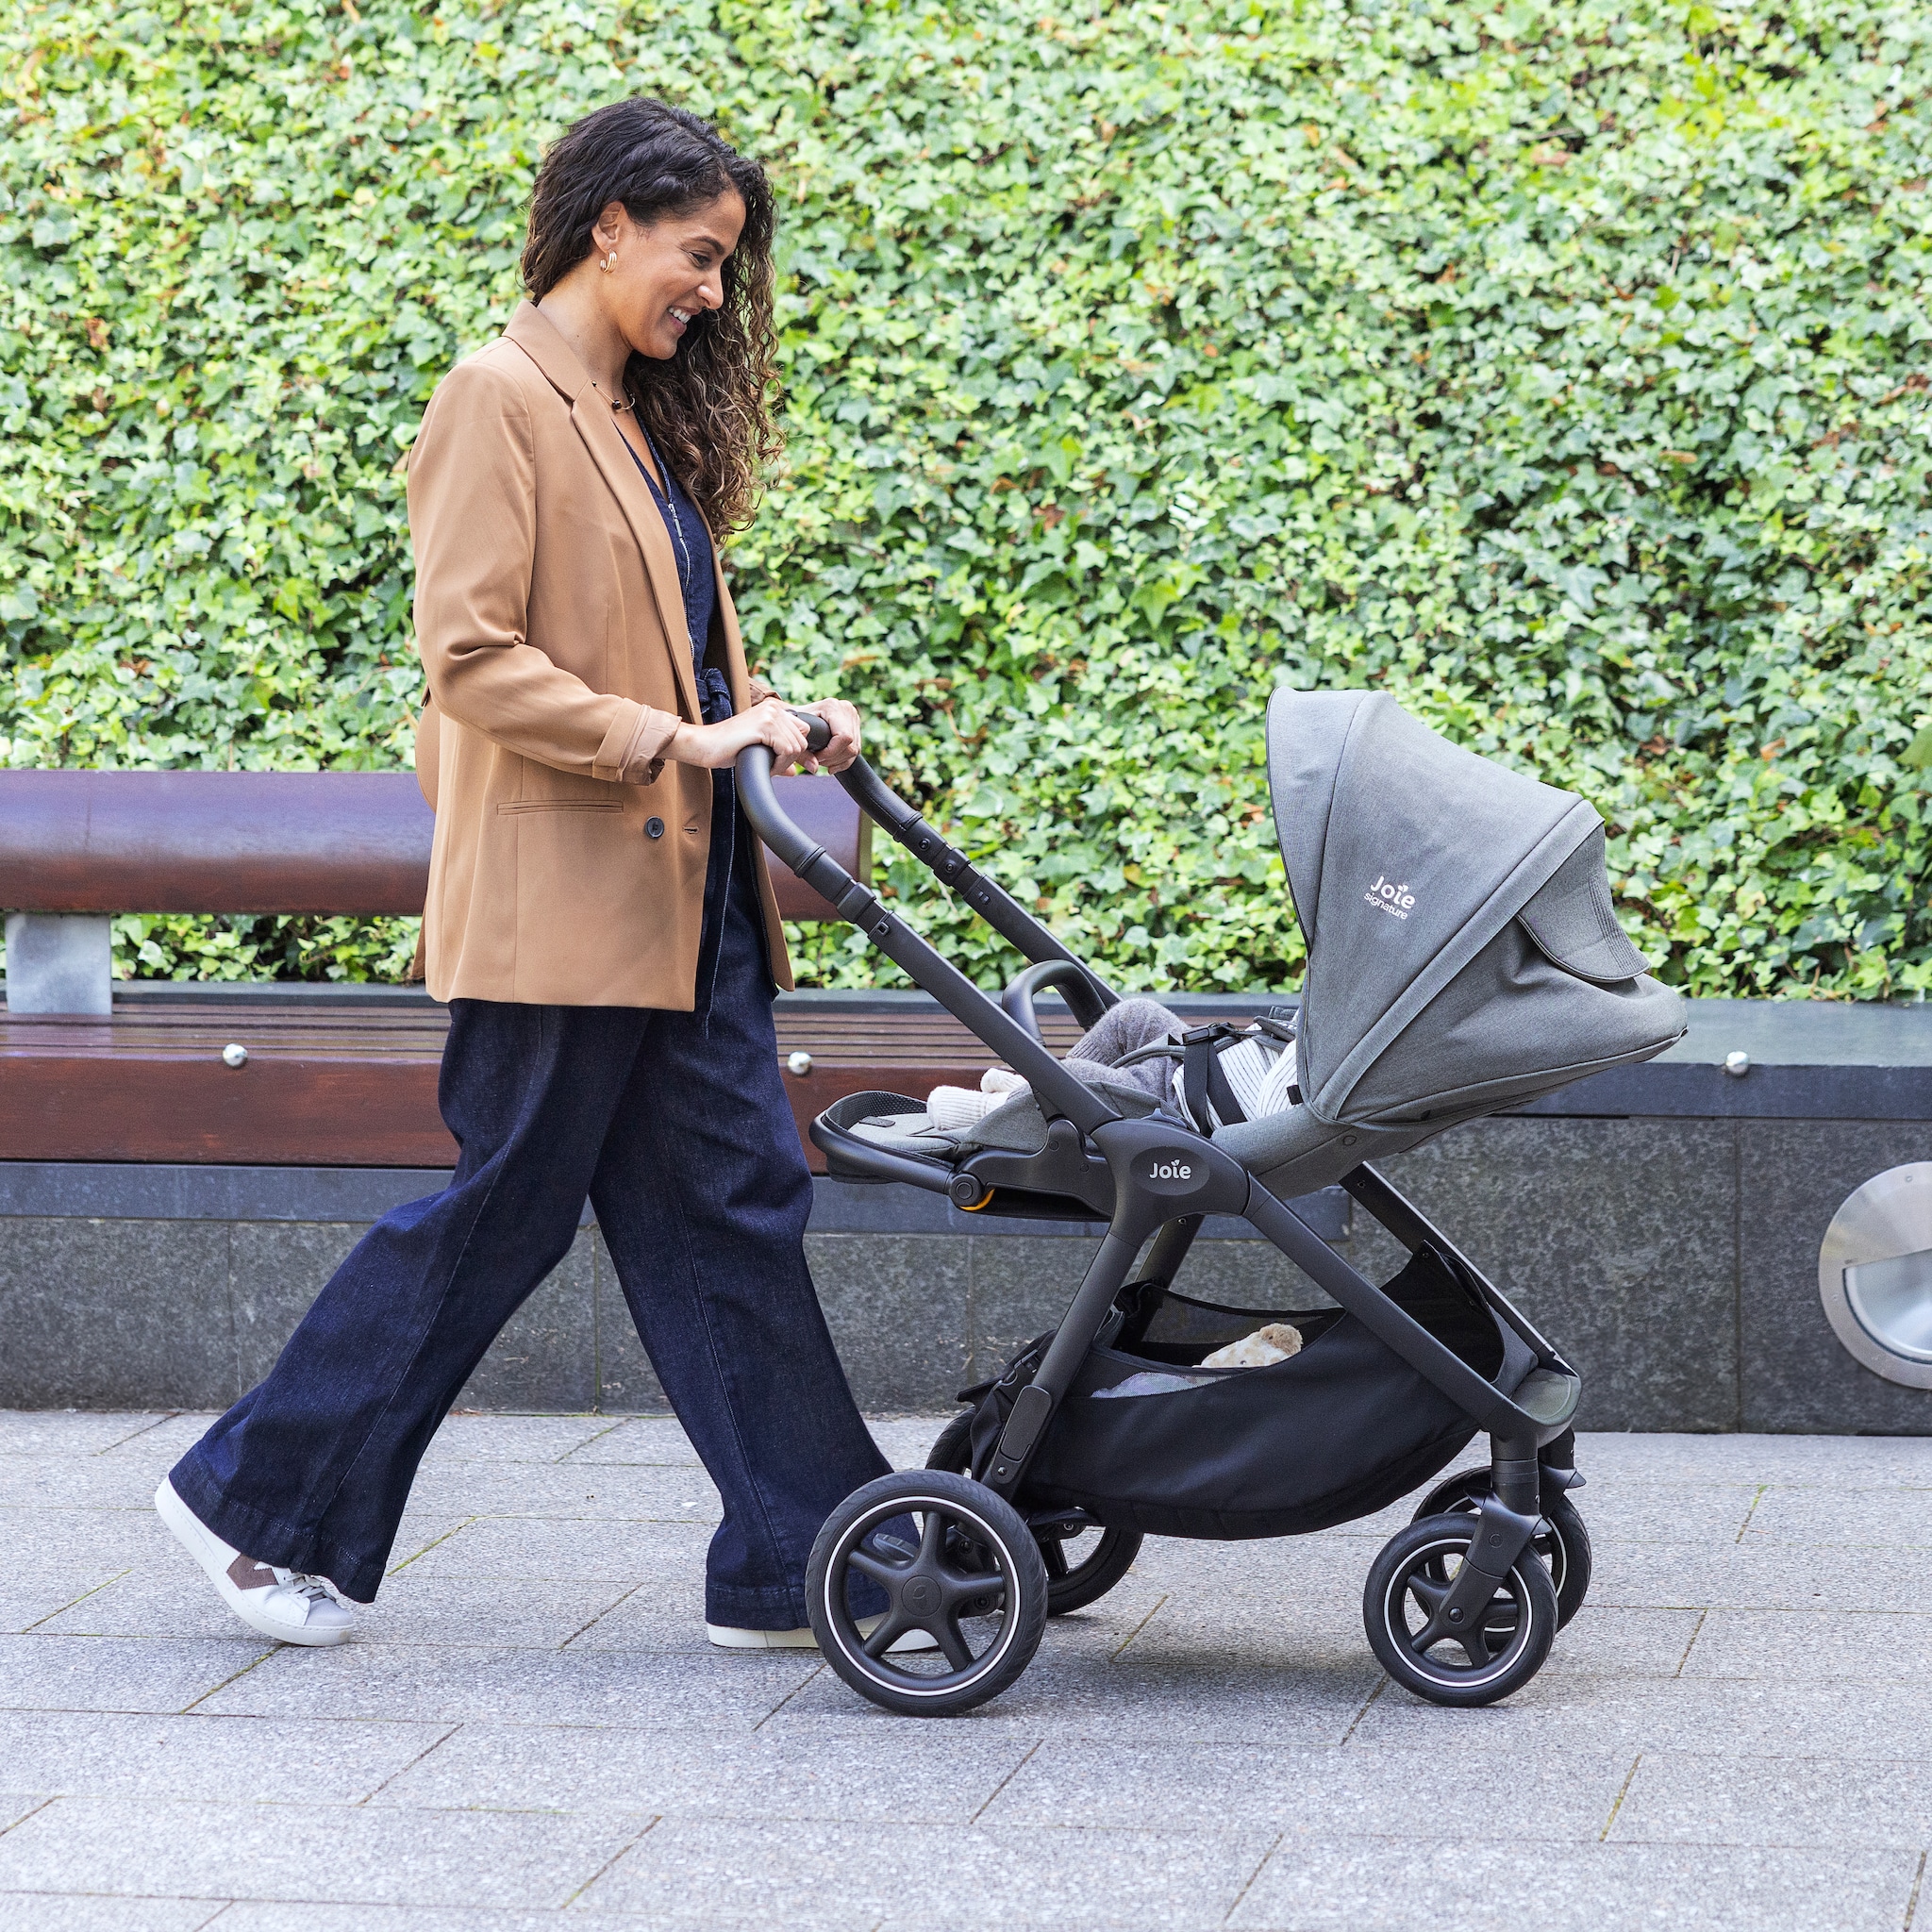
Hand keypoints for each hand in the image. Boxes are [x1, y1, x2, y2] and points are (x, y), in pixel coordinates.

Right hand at [665, 698, 809, 769]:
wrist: (704, 745)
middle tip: (773, 768)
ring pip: (796, 746)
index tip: (789, 766)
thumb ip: (778, 755)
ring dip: (784, 763)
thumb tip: (795, 771)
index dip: (798, 751)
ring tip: (767, 766)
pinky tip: (766, 766)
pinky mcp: (764, 725)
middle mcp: (773, 707)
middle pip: (802, 739)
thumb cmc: (727, 748)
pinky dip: (780, 764)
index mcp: (773, 709)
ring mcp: (769, 714)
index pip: (803, 730)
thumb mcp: (759, 749)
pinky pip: (786, 750)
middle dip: (791, 759)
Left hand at [783, 698, 861, 774]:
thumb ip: (802, 753)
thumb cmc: (794, 723)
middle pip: (851, 746)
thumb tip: (815, 768)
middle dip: (833, 759)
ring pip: (855, 750)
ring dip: (838, 761)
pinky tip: (831, 764)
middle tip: (817, 761)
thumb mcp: (795, 735)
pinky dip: (844, 761)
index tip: (816, 758)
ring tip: (822, 761)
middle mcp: (846, 709)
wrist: (799, 714)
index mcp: (832, 707)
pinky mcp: (855, 725)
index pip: (844, 737)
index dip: (831, 752)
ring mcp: (853, 717)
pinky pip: (856, 749)